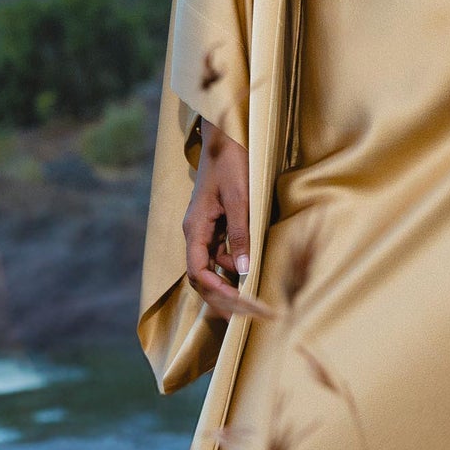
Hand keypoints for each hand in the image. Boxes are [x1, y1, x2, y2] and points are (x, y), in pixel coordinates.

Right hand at [183, 119, 250, 309]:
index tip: (239, 304)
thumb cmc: (232, 162)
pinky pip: (222, 253)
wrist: (227, 136)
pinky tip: (251, 271)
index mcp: (195, 227)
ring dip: (230, 283)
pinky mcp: (216, 224)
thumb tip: (244, 271)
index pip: (198, 272)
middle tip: (247, 313)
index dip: (216, 292)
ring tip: (255, 298)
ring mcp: (205, 229)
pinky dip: (235, 266)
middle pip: (202, 276)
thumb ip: (241, 234)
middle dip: (222, 297)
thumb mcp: (240, 198)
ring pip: (213, 267)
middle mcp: (196, 232)